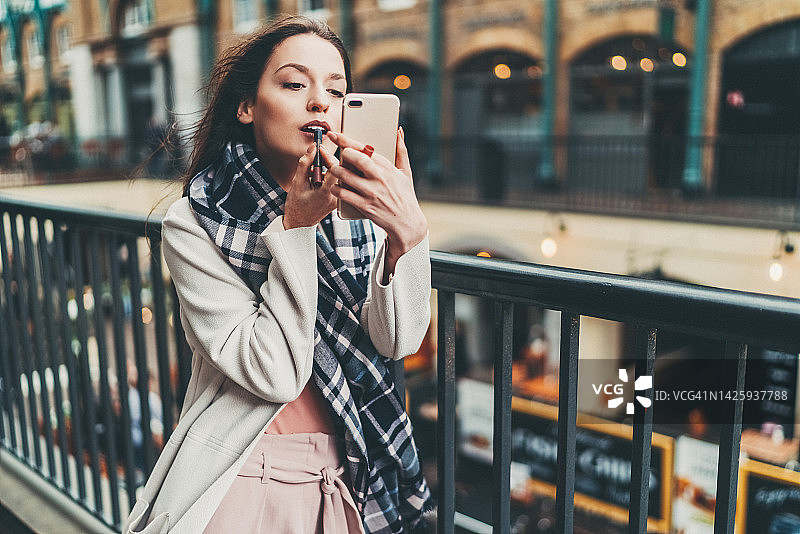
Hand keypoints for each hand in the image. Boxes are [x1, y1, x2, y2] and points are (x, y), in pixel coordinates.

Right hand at [282, 144, 337, 229]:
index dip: (326, 155)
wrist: (299, 224)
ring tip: (312, 171)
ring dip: (326, 168)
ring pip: (337, 175)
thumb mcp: (297, 182)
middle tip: (315, 157)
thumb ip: (305, 163)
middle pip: (337, 170)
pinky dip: (326, 176)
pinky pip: (336, 181)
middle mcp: (336, 196)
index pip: (333, 167)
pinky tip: (316, 178)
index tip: (318, 148)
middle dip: (326, 160)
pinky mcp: (338, 198)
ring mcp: (339, 198)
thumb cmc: (296, 206)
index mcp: (327, 193)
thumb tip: (313, 148)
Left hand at [326, 129, 427, 270]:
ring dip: (335, 171)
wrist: (407, 223)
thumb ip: (401, 150)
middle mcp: (378, 178)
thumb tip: (399, 131)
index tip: (334, 134)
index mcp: (387, 167)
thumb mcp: (405, 172)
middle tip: (336, 155)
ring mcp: (371, 192)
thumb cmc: (405, 196)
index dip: (346, 140)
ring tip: (334, 170)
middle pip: (354, 158)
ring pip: (344, 176)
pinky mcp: (365, 206)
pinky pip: (343, 194)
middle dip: (341, 154)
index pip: (364, 148)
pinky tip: (336, 187)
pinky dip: (336, 189)